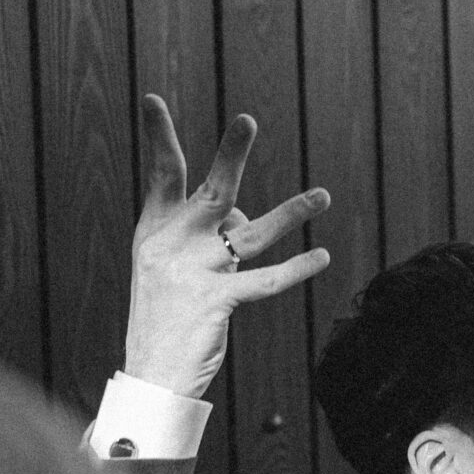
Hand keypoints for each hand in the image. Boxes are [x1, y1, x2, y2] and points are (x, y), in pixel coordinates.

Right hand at [122, 94, 331, 399]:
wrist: (149, 372)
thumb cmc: (167, 315)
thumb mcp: (180, 267)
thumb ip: (214, 235)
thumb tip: (247, 217)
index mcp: (156, 231)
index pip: (161, 174)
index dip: (158, 136)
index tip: (152, 100)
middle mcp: (173, 244)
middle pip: (212, 190)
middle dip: (232, 155)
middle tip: (248, 119)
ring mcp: (194, 272)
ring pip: (252, 233)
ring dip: (291, 214)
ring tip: (323, 196)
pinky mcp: (215, 301)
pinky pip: (264, 281)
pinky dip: (295, 269)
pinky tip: (319, 255)